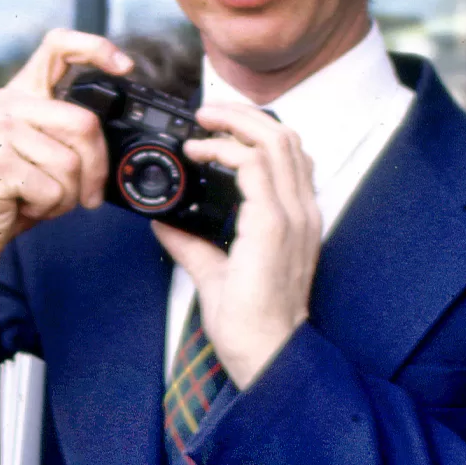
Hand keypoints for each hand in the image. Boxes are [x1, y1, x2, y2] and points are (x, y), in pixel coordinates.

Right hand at [0, 30, 132, 266]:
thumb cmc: (14, 190)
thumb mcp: (44, 151)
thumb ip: (70, 133)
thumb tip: (121, 137)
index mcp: (23, 93)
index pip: (58, 46)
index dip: (96, 47)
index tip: (126, 67)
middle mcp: (8, 103)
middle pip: (84, 123)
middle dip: (97, 168)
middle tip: (90, 195)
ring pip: (70, 164)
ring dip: (69, 195)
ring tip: (42, 198)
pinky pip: (53, 190)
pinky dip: (50, 208)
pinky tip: (25, 206)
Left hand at [153, 104, 320, 389]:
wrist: (264, 352)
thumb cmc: (251, 323)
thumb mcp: (216, 272)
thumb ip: (193, 245)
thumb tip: (165, 224)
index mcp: (295, 220)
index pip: (289, 156)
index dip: (255, 132)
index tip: (216, 131)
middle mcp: (301, 212)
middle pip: (286, 136)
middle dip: (244, 114)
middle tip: (208, 112)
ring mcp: (291, 215)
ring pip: (275, 140)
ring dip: (234, 122)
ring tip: (202, 122)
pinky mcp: (272, 223)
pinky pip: (254, 165)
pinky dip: (225, 149)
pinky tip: (201, 151)